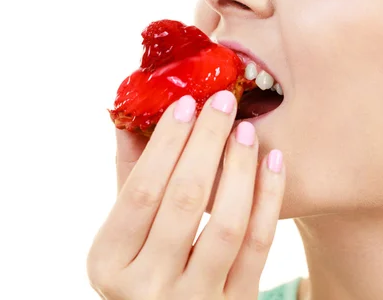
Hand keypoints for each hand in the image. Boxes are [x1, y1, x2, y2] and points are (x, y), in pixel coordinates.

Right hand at [87, 90, 285, 299]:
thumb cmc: (145, 268)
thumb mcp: (123, 234)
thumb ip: (127, 179)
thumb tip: (131, 117)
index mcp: (109, 263)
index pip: (141, 190)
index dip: (165, 142)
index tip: (187, 102)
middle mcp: (147, 287)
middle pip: (184, 200)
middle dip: (207, 142)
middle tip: (224, 100)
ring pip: (227, 224)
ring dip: (240, 168)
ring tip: (247, 130)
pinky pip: (258, 245)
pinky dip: (269, 199)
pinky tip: (273, 161)